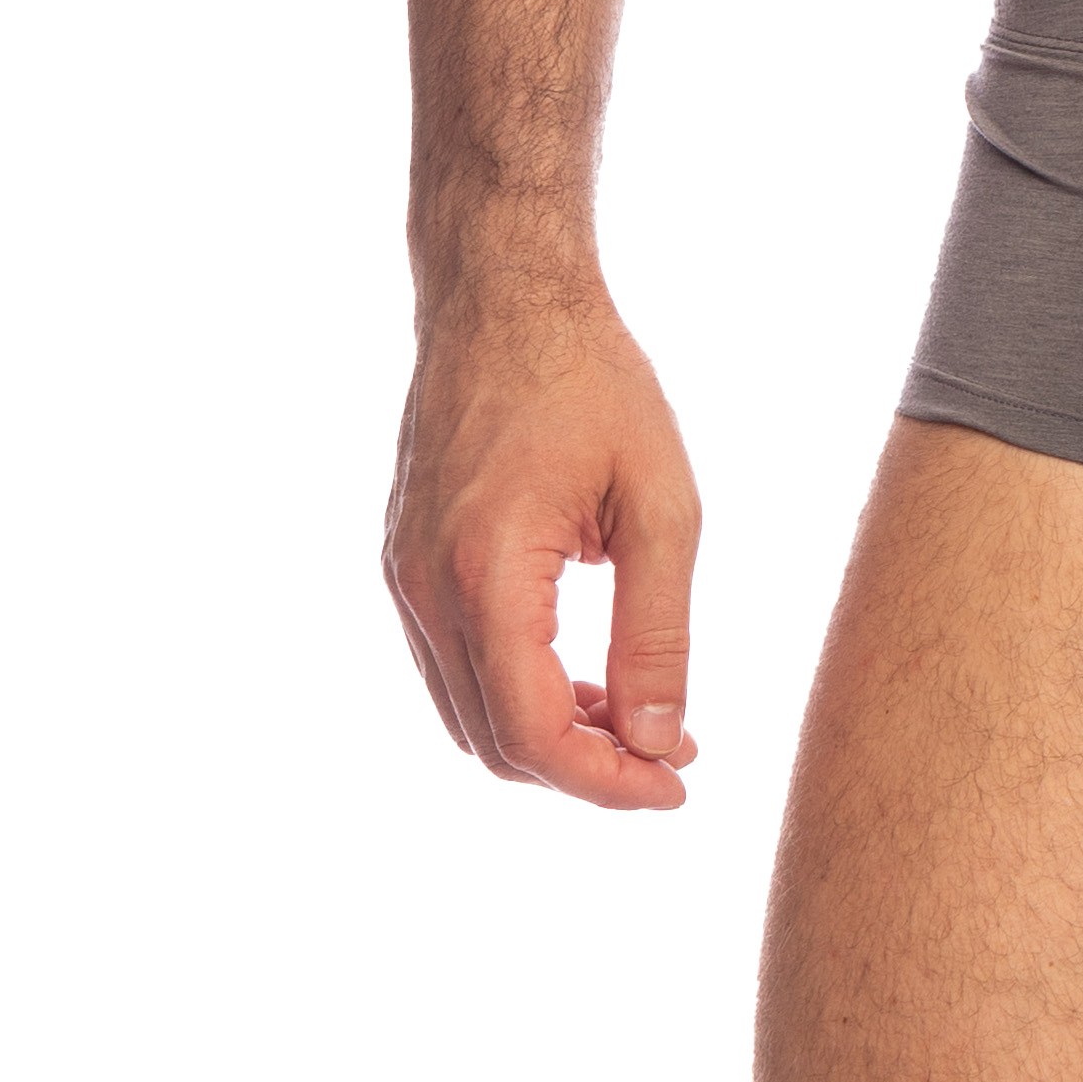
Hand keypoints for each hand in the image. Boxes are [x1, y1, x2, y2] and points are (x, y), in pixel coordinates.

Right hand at [383, 286, 702, 808]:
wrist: (504, 297)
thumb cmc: (594, 385)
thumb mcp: (663, 508)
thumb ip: (659, 634)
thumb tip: (659, 740)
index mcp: (487, 573)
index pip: (533, 733)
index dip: (607, 782)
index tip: (678, 784)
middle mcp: (427, 587)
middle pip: (494, 743)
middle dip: (585, 769)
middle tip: (673, 753)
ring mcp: (404, 577)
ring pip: (468, 716)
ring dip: (549, 738)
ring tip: (637, 718)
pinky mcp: (405, 564)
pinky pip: (453, 669)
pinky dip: (516, 694)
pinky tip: (584, 676)